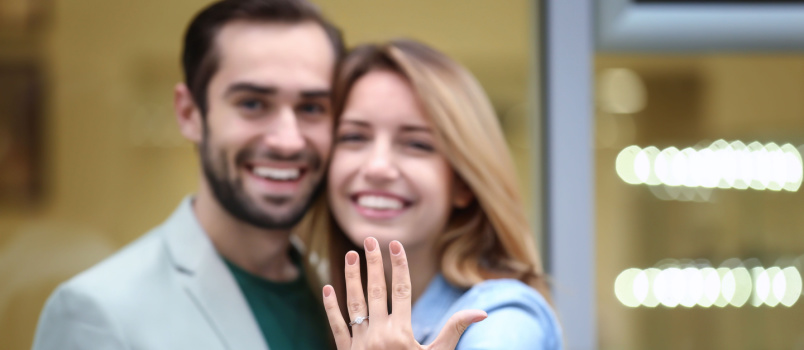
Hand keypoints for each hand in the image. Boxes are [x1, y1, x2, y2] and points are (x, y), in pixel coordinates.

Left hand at [322, 237, 486, 349]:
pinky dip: (331, 307)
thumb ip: (454, 331)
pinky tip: (328, 288)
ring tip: (350, 255)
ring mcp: (360, 344)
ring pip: (354, 303)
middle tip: (369, 239)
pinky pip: (337, 326)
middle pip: (376, 290)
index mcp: (402, 334)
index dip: (399, 266)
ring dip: (351, 277)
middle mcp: (378, 335)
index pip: (400, 290)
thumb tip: (482, 312)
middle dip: (373, 263)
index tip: (396, 244)